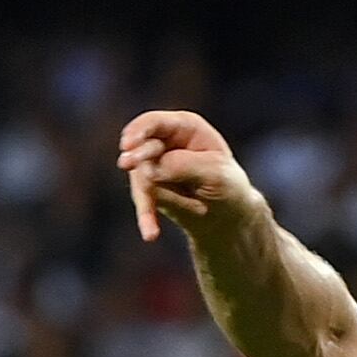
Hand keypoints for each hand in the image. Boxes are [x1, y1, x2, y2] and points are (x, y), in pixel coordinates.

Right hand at [118, 109, 254, 243]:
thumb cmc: (229, 187)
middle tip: (145, 176)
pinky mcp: (149, 188)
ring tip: (184, 216)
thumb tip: (150, 169)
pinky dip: (147, 217)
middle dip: (141, 164)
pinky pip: (143, 200)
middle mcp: (163, 141)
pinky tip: (150, 234)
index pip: (154, 123)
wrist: (229, 215)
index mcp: (185, 127)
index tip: (127, 146)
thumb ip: (183, 165)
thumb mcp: (216, 174)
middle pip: (142, 150)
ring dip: (157, 199)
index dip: (138, 132)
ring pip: (140, 178)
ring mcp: (152, 164)